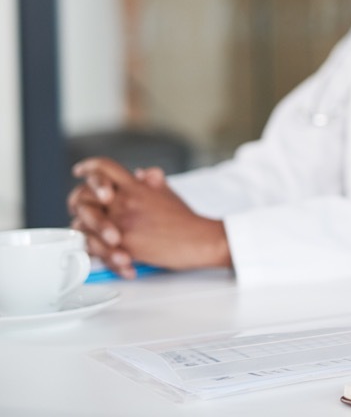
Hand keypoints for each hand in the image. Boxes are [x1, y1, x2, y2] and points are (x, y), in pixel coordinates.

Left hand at [70, 157, 230, 272]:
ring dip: (87, 232)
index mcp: (136, 187)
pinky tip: (114, 257)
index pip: (105, 168)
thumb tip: (142, 173)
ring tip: (100, 240)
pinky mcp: (121, 245)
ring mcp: (120, 222)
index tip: (80, 171)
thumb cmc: (185, 219)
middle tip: (81, 210)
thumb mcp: (168, 193)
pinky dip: (100, 255)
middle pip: (84, 195)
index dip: (89, 167)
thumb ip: (152, 182)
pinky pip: (94, 249)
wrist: (198, 240)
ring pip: (83, 224)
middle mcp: (124, 201)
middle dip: (78, 203)